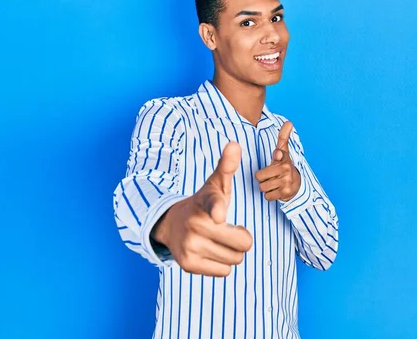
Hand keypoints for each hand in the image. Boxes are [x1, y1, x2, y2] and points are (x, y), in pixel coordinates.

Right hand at [152, 142, 252, 276]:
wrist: (171, 224)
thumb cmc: (204, 203)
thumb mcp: (215, 184)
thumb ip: (227, 166)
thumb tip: (234, 144)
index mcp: (206, 202)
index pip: (214, 205)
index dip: (217, 210)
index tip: (219, 216)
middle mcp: (196, 224)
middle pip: (244, 244)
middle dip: (242, 239)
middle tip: (227, 230)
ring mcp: (190, 246)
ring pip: (236, 260)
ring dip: (232, 252)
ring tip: (218, 240)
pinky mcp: (188, 265)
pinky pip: (224, 272)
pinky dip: (222, 264)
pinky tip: (211, 251)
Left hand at [255, 121, 300, 201]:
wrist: (296, 185)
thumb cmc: (284, 167)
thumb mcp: (284, 152)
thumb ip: (283, 138)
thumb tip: (289, 122)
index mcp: (284, 159)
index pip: (279, 155)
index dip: (277, 155)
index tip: (278, 154)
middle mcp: (286, 170)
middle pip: (260, 177)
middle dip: (262, 178)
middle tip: (270, 176)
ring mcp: (286, 182)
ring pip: (263, 187)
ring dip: (265, 187)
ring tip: (273, 183)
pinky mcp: (285, 194)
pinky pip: (267, 196)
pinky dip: (269, 195)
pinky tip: (276, 190)